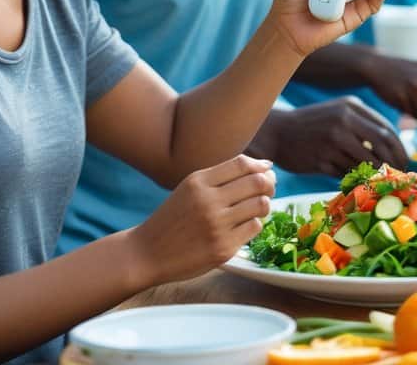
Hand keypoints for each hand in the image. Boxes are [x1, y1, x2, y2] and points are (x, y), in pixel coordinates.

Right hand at [128, 155, 274, 284]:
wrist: (147, 253)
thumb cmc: (174, 218)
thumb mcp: (190, 188)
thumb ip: (223, 176)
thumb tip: (266, 166)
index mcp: (199, 182)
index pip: (243, 164)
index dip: (261, 166)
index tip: (266, 171)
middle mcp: (208, 201)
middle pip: (258, 182)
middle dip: (269, 184)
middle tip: (267, 191)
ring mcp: (216, 226)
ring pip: (261, 205)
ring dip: (264, 205)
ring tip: (255, 209)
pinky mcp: (223, 248)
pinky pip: (254, 228)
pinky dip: (254, 224)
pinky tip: (243, 226)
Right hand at [250, 100, 408, 175]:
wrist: (277, 132)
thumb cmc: (313, 125)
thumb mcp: (339, 114)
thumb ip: (363, 124)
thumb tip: (393, 148)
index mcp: (351, 106)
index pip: (387, 129)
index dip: (400, 148)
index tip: (404, 160)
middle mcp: (344, 120)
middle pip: (382, 144)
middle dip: (395, 161)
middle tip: (398, 173)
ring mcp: (332, 140)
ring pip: (366, 161)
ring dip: (375, 173)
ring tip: (378, 178)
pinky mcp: (321, 159)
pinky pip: (346, 173)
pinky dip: (354, 178)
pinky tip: (354, 179)